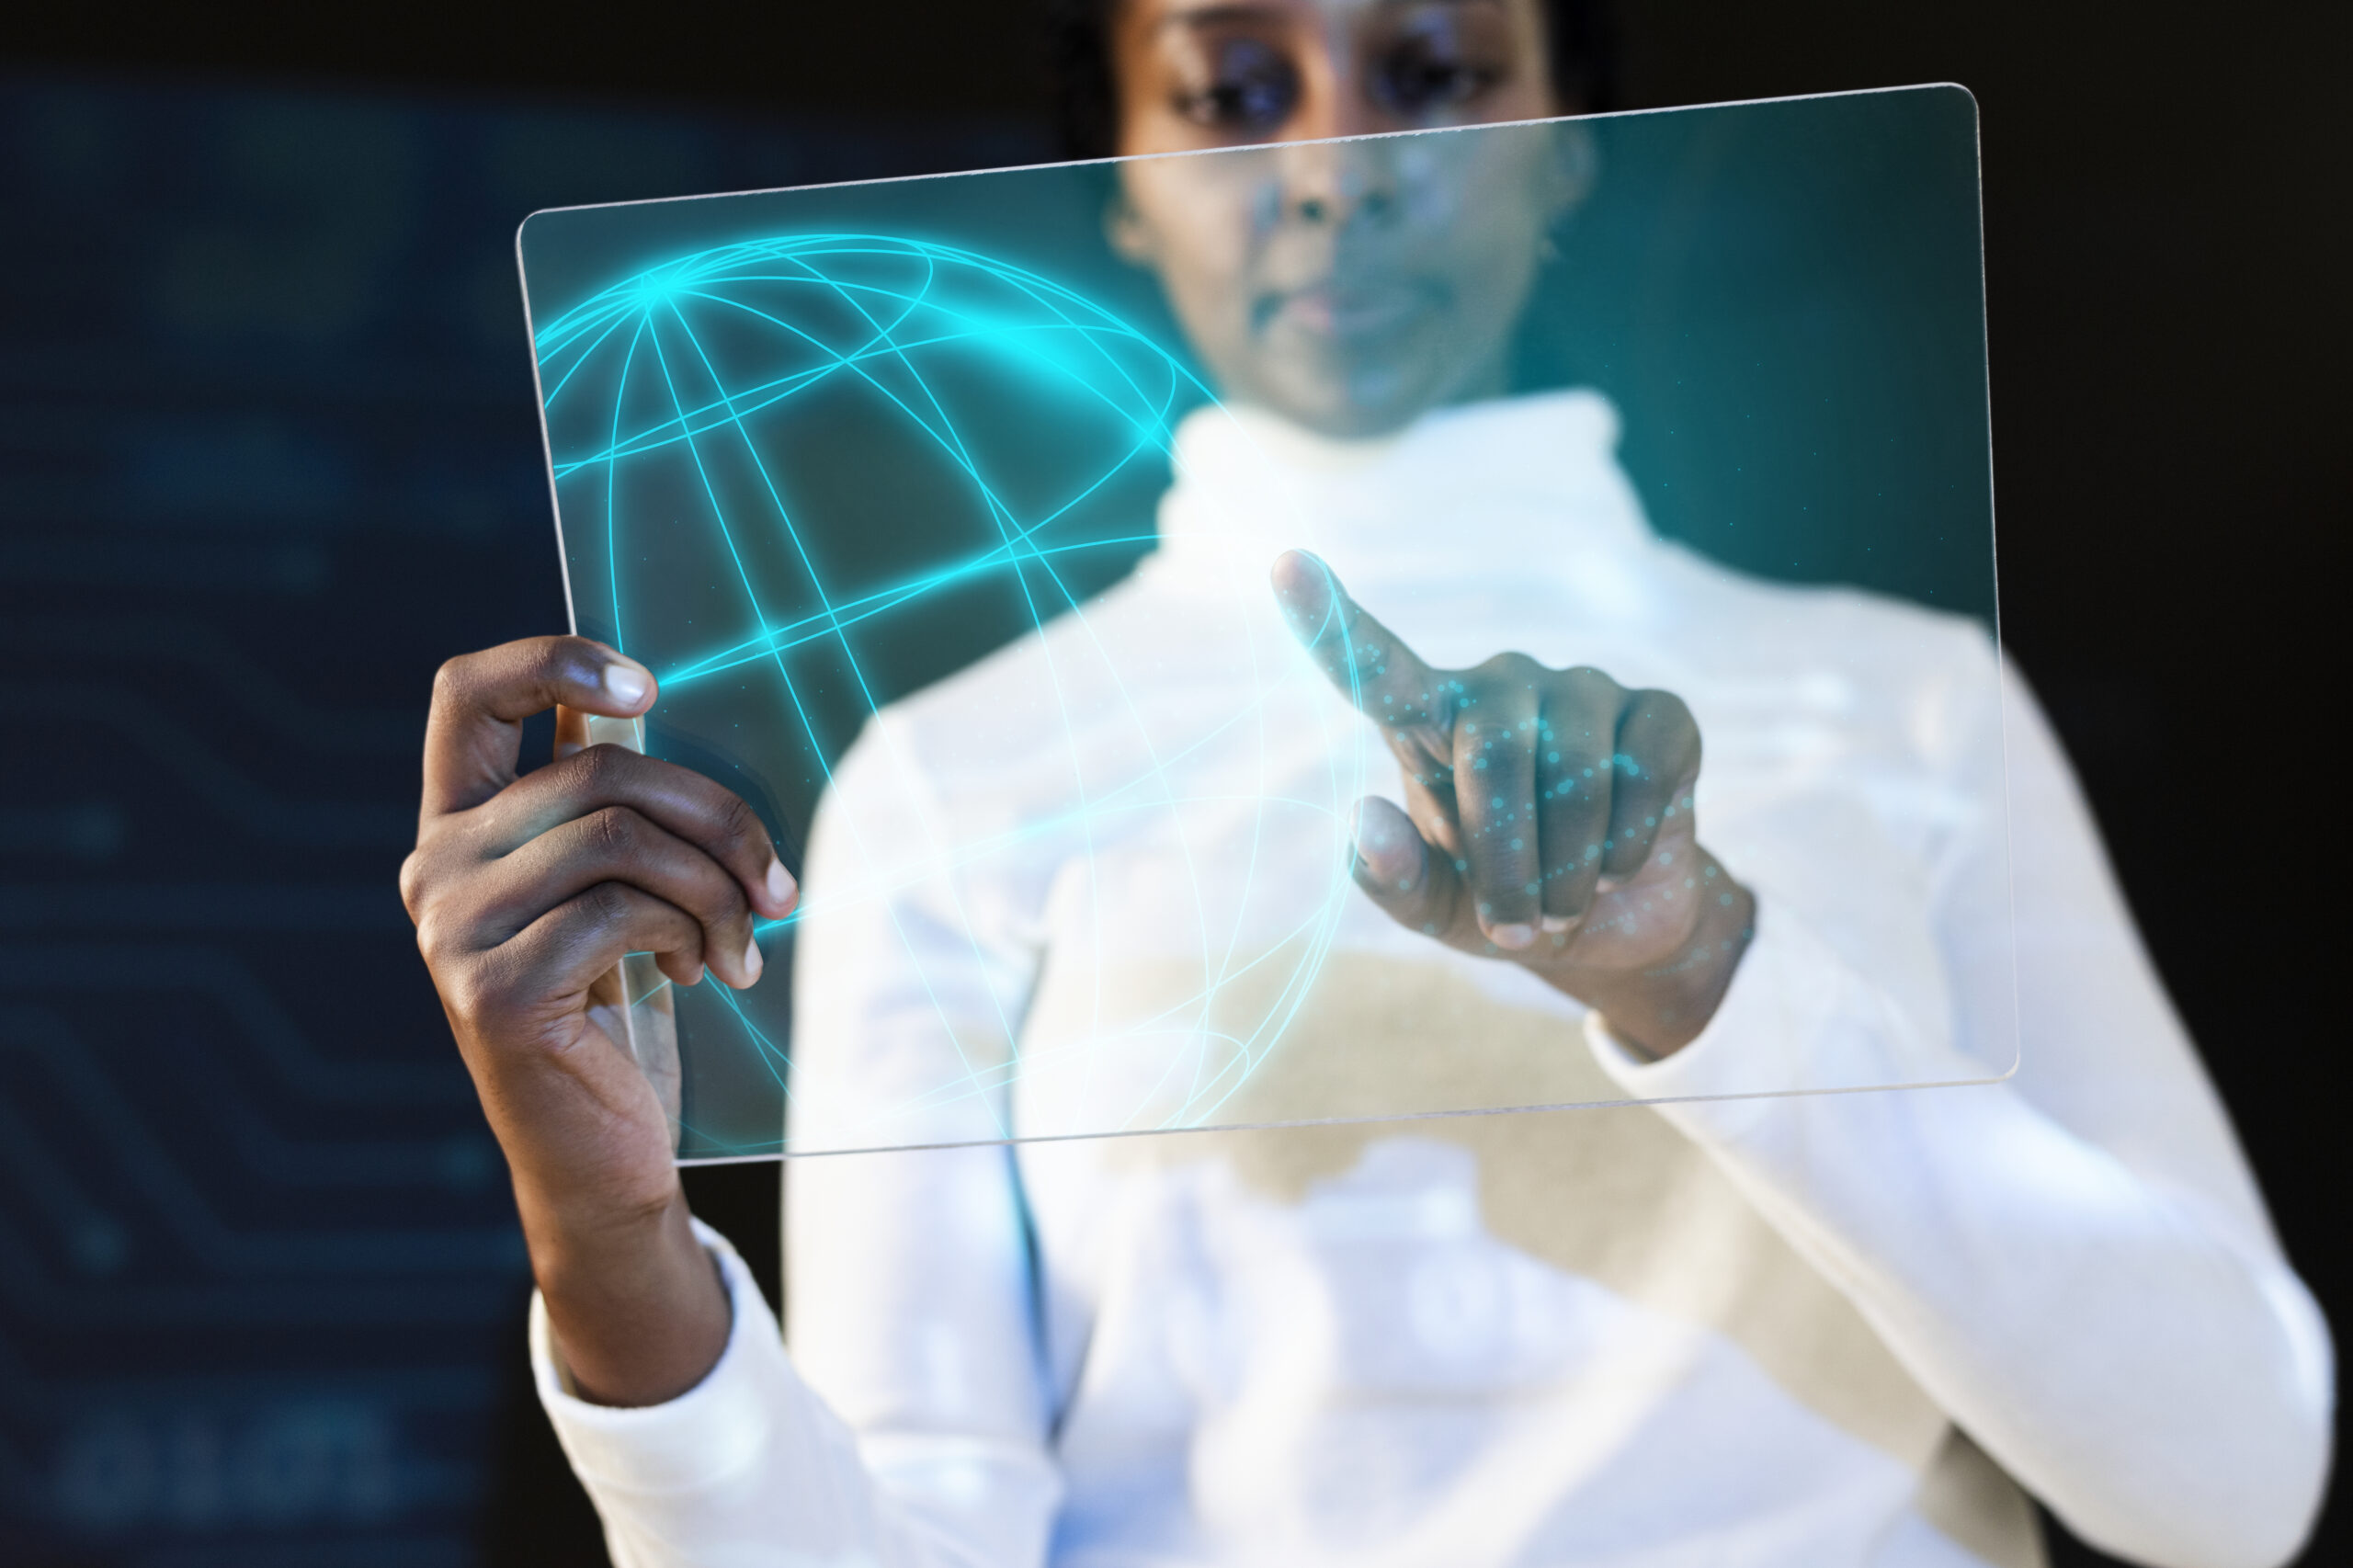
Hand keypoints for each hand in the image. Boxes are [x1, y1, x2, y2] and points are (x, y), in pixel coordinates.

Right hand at [399, 635, 796, 1402]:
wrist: (603, 1157)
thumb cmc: (622, 1012)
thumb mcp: (616, 894)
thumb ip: (617, 812)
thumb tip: (659, 716)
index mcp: (459, 826)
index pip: (467, 694)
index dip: (553, 660)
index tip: (647, 687)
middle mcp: (435, 868)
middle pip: (596, 773)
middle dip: (715, 817)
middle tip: (775, 881)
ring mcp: (452, 931)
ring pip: (621, 839)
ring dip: (718, 885)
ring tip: (748, 937)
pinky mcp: (493, 990)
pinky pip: (624, 910)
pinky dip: (695, 932)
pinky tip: (710, 971)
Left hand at [1272, 552, 1752, 1056]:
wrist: (1613, 925)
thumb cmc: (1504, 904)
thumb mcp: (1436, 911)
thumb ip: (1393, 876)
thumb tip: (1363, 818)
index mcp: (1428, 722)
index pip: (1375, 667)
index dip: (1330, 621)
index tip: (1285, 567)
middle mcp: (1502, 686)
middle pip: (1497, 756)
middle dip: (1509, 862)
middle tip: (1518, 927)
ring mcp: (1583, 689)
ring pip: (1579, 775)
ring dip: (1571, 869)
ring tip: (1566, 904)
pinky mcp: (1659, 711)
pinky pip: (1647, 773)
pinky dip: (1630, 843)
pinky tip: (1618, 865)